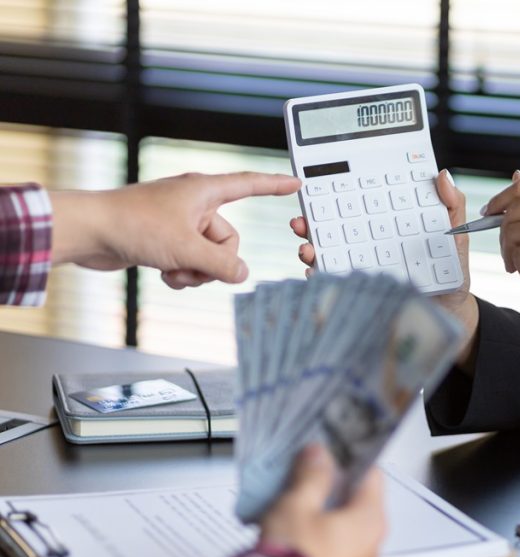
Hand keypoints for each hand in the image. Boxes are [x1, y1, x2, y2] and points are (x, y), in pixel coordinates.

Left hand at [50, 172, 300, 288]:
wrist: (88, 231)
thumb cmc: (132, 224)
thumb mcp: (187, 249)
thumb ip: (222, 264)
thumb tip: (242, 274)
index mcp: (203, 191)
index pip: (249, 185)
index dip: (274, 185)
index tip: (295, 183)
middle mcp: (193, 204)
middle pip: (228, 239)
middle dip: (214, 261)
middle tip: (192, 266)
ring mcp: (178, 222)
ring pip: (208, 254)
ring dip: (195, 270)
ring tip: (173, 271)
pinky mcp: (164, 238)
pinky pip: (189, 260)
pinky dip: (181, 272)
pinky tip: (165, 274)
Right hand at [260, 444, 385, 556]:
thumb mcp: (298, 503)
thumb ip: (312, 475)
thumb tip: (319, 455)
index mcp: (370, 519)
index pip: (371, 474)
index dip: (350, 459)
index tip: (332, 451)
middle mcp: (373, 543)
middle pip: (359, 500)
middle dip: (334, 485)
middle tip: (309, 473)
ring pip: (346, 526)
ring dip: (326, 511)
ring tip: (297, 502)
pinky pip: (337, 548)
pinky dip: (321, 536)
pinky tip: (296, 533)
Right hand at [291, 169, 480, 369]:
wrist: (453, 311)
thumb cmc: (451, 271)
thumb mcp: (455, 235)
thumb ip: (450, 205)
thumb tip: (442, 176)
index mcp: (387, 226)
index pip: (356, 207)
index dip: (334, 198)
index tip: (318, 190)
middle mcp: (369, 245)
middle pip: (333, 230)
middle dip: (310, 224)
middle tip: (301, 223)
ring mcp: (364, 268)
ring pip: (328, 255)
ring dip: (311, 251)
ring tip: (308, 250)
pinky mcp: (363, 292)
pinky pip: (337, 284)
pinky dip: (322, 279)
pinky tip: (317, 276)